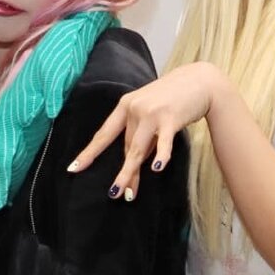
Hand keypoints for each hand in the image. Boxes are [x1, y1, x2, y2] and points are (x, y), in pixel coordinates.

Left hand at [67, 62, 219, 198]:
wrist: (200, 80)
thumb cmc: (176, 96)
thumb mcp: (152, 110)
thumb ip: (142, 130)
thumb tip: (136, 158)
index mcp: (125, 105)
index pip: (104, 134)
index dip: (89, 153)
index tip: (74, 169)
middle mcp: (134, 108)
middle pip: (126, 147)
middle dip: (124, 172)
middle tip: (116, 194)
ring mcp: (152, 113)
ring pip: (138, 148)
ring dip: (131, 172)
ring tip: (127, 192)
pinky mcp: (171, 118)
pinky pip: (164, 141)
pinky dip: (161, 155)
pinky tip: (157, 168)